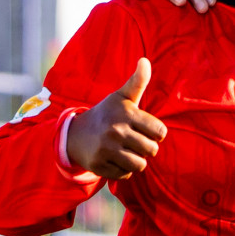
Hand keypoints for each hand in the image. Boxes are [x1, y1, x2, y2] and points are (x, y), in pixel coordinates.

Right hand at [66, 59, 167, 179]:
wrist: (75, 134)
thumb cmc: (107, 114)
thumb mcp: (121, 97)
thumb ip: (137, 82)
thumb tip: (145, 60)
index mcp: (126, 113)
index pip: (160, 132)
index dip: (156, 133)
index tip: (145, 129)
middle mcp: (116, 131)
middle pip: (152, 150)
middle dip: (146, 148)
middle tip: (135, 142)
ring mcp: (106, 149)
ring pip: (140, 165)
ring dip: (136, 161)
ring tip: (127, 152)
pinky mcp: (99, 165)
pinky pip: (125, 175)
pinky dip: (123, 171)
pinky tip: (114, 160)